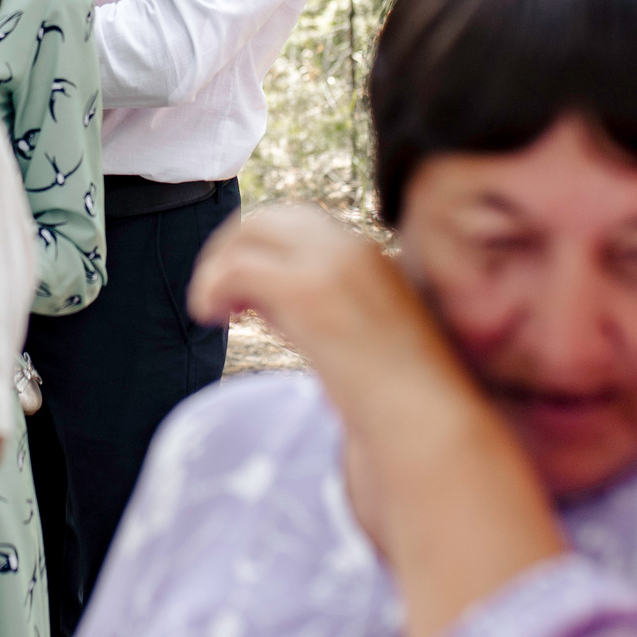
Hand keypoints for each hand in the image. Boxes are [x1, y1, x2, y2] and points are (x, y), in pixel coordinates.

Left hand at [187, 204, 442, 381]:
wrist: (429, 419)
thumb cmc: (399, 396)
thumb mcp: (356, 334)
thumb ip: (312, 307)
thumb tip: (258, 301)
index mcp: (367, 255)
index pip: (298, 223)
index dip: (260, 248)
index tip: (246, 292)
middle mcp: (350, 248)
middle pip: (268, 218)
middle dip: (229, 247)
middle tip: (214, 294)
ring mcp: (330, 265)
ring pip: (248, 233)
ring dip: (215, 267)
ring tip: (208, 309)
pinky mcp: (308, 292)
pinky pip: (237, 268)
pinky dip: (211, 286)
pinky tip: (208, 314)